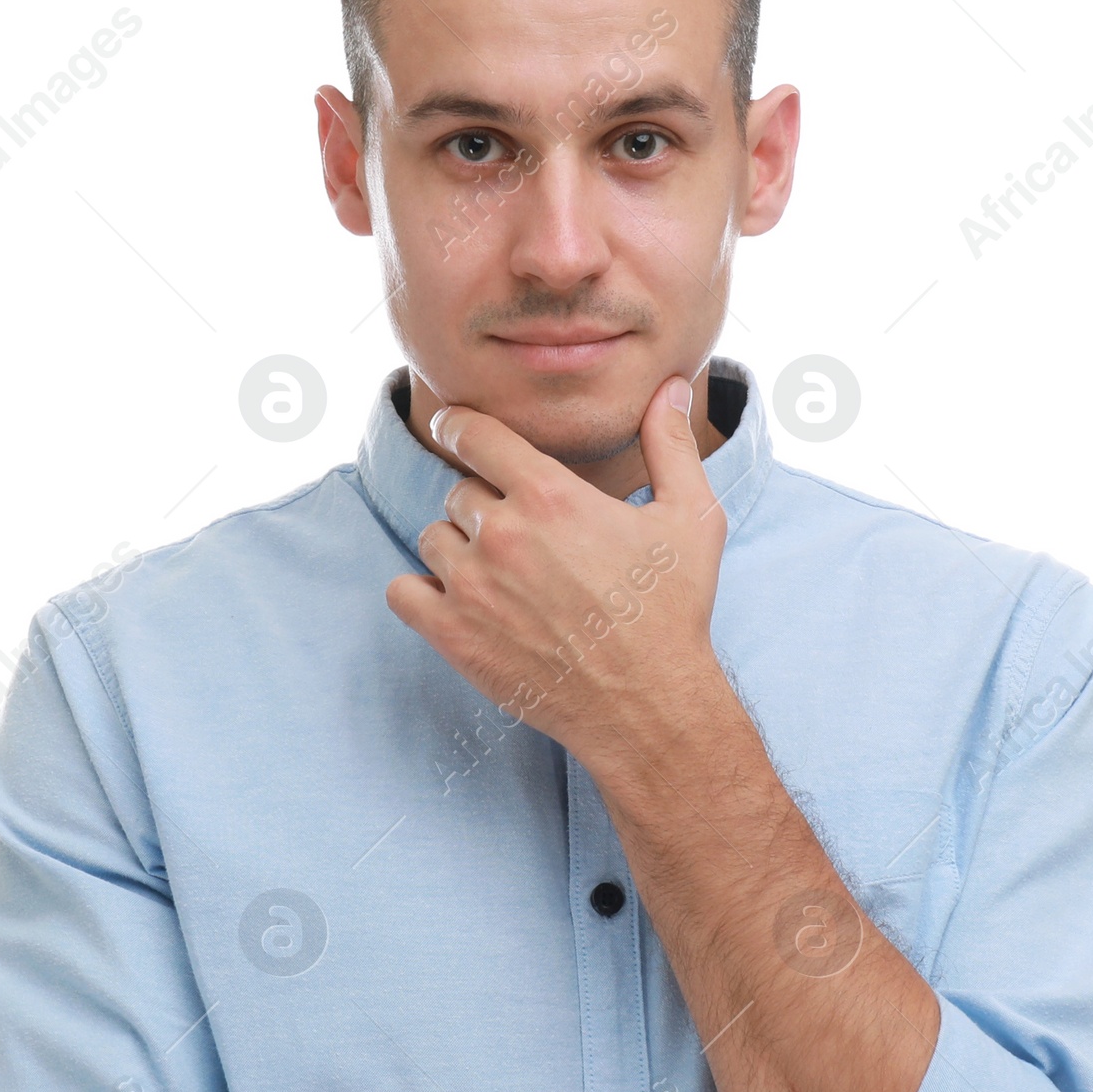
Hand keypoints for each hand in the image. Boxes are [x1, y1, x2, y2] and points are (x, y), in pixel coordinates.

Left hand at [386, 375, 727, 759]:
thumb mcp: (690, 519)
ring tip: (499, 576)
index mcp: (551, 494)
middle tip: (523, 540)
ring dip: (457, 550)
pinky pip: (402, 592)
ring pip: (432, 539)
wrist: (648, 704)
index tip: (455, 427)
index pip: (474, 434)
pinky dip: (421, 593)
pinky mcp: (453, 635)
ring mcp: (471, 586)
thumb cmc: (673, 612)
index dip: (460, 425)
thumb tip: (671, 387)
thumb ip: (671, 445)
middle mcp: (502, 533)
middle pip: (459, 492)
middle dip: (485, 508)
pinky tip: (455, 602)